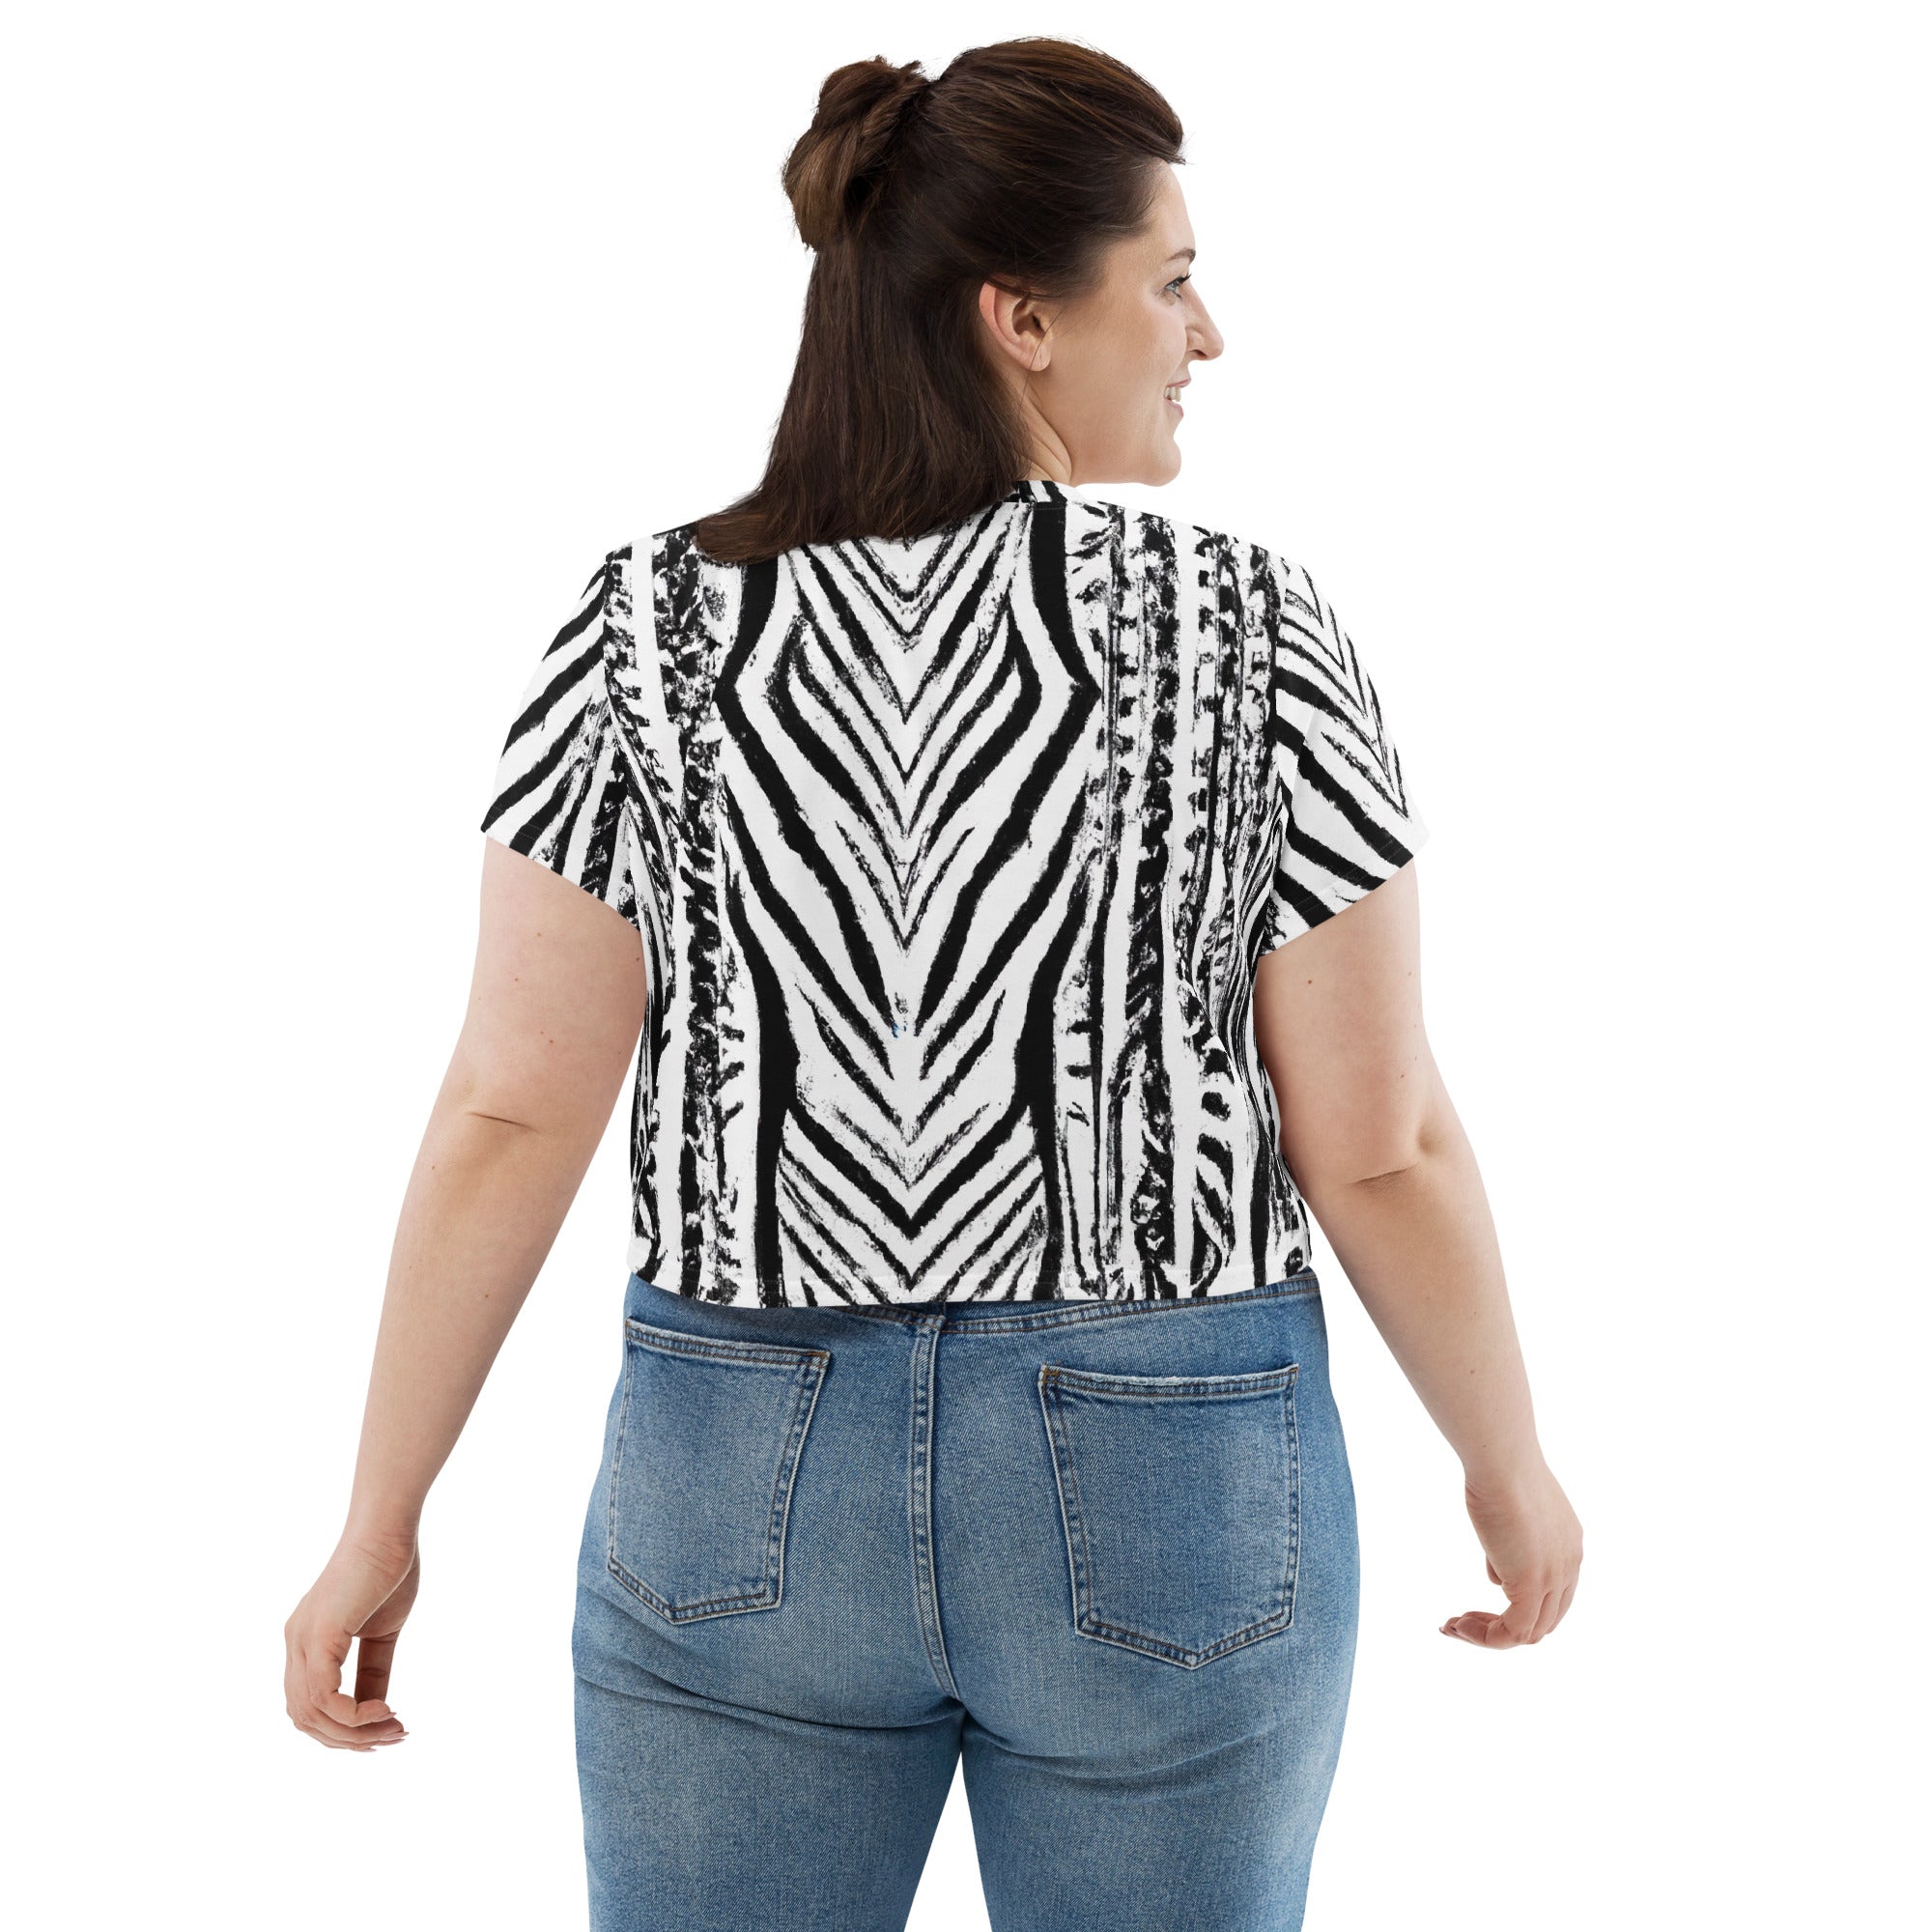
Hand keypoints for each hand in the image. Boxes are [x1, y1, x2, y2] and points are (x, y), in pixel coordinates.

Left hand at [284, 1533, 420, 1749]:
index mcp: (307, 1643)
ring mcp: (303, 1640)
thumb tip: (377, 1710)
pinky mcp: (319, 1635)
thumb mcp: (382, 1634)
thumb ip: (373, 1672)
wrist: (389, 1528)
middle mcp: (296, 1645)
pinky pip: (324, 1697)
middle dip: (349, 1739)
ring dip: (355, 1732)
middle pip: (305, 1719)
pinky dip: (353, 1715)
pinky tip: (384, 1710)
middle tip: (393, 1737)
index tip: (387, 1732)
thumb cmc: (388, 1569)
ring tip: (394, 1728)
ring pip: (312, 1715)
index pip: (309, 1707)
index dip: (344, 1730)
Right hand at [1440, 1460, 1582, 1647]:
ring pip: (1530, 1632)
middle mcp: (1569, 1565)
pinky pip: (1513, 1633)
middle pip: (1545, 1619)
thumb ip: (1507, 1547)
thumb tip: (1497, 1574)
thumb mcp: (1506, 1513)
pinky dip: (1485, 1637)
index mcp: (1568, 1545)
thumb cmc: (1497, 1471)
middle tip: (1465, 1620)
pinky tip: (1458, 1626)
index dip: (1517, 1604)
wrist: (1502, 1461)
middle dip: (1504, 1625)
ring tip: (1456, 1627)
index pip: (1553, 1594)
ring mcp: (1554, 1577)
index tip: (1481, 1600)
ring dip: (1490, 1635)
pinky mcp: (1532, 1585)